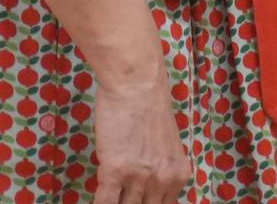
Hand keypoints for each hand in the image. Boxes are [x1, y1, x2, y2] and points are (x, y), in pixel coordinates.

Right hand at [90, 61, 191, 203]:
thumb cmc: (150, 107)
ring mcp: (140, 177)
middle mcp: (163, 179)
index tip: (136, 201)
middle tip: (123, 198)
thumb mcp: (166, 146)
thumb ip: (159, 170)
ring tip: (111, 196)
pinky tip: (98, 199)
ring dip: (116, 203)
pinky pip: (105, 202)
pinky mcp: (116, 170)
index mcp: (178, 174)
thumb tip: (144, 189)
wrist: (138, 84)